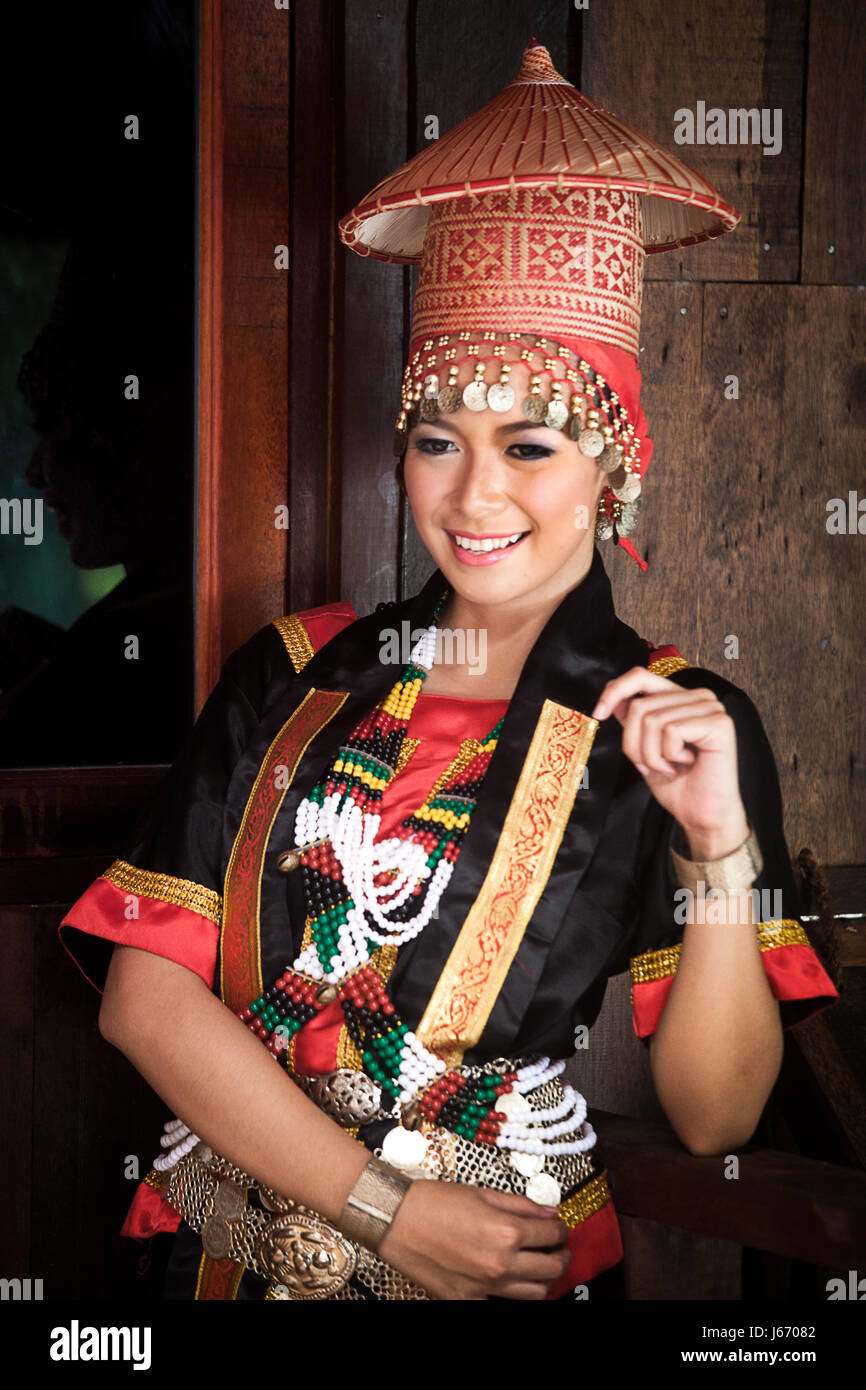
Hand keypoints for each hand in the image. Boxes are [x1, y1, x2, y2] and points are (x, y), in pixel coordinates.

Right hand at [377, 1180, 570, 1299]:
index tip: (558, 1226)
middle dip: (561, 1255)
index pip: (553, 1234)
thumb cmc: (432, 1202)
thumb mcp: (482, 1193)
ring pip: (535, 1294)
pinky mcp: (465, 1300)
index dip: (561, 1228)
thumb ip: (520, 1204)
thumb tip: (547, 1210)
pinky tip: (506, 1277)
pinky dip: (510, 1292)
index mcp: (506, 1231)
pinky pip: (500, 1303)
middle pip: (552, 1268)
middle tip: (557, 1247)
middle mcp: (499, 1263)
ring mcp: (484, 1286)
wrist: (394, 1219)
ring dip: (543, 1278)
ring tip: (538, 1264)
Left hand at [591, 668, 748, 857]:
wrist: (702, 816)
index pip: (640, 676)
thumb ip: (633, 720)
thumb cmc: (677, 785)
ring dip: (652, 754)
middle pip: (640, 705)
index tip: (598, 714)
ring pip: (652, 719)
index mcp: (681, 697)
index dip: (614, 691)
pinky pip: (671, 730)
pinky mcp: (719, 724)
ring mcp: (712, 708)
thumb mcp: (644, 748)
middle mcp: (699, 697)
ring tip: (671, 767)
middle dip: (635, 744)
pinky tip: (686, 763)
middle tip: (655, 765)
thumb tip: (612, 696)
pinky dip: (668, 755)